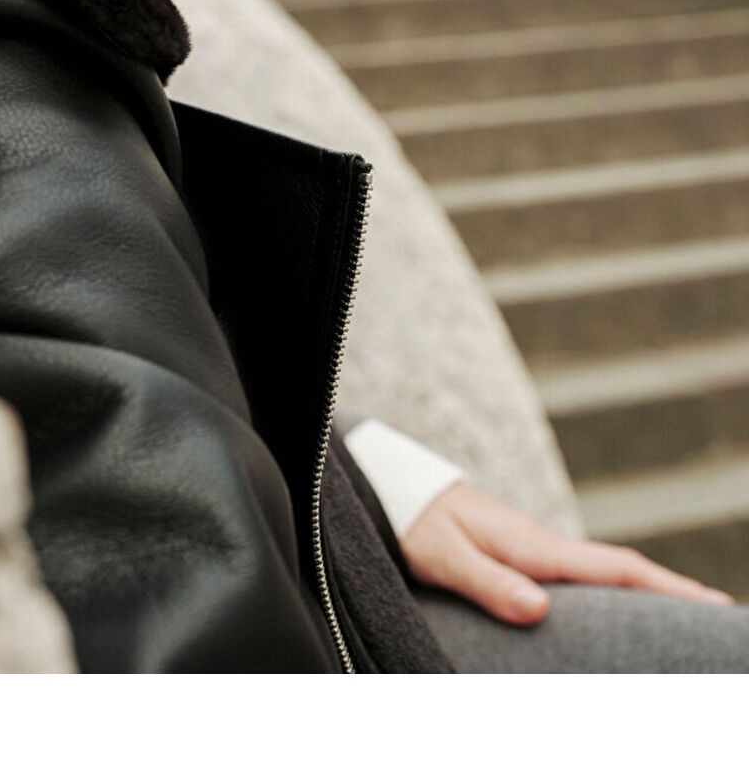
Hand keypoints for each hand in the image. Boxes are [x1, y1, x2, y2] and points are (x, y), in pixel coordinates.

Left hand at [400, 480, 734, 624]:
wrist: (394, 486)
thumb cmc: (416, 521)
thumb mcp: (444, 556)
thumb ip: (488, 582)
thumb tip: (540, 610)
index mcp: (533, 545)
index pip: (612, 568)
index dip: (664, 588)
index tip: (712, 603)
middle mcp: (542, 546)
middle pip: (620, 571)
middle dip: (671, 592)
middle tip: (720, 617)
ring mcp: (534, 550)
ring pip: (601, 574)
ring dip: (645, 593)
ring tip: (686, 623)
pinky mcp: (520, 556)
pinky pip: (578, 578)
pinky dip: (610, 591)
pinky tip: (616, 612)